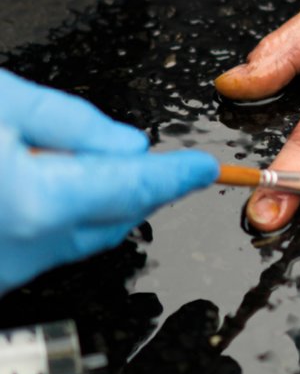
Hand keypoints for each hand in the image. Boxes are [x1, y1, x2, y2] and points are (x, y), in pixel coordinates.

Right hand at [0, 71, 217, 293]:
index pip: (135, 188)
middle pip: (114, 218)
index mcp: (38, 203)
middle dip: (137, 185)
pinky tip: (26, 180)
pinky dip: (50, 215)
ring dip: (90, 199)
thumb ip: (73, 123)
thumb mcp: (1, 103)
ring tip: (52, 155)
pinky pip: (38, 246)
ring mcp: (3, 271)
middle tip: (129, 152)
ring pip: (77, 235)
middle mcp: (23, 250)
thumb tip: (128, 146)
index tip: (205, 169)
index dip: (176, 176)